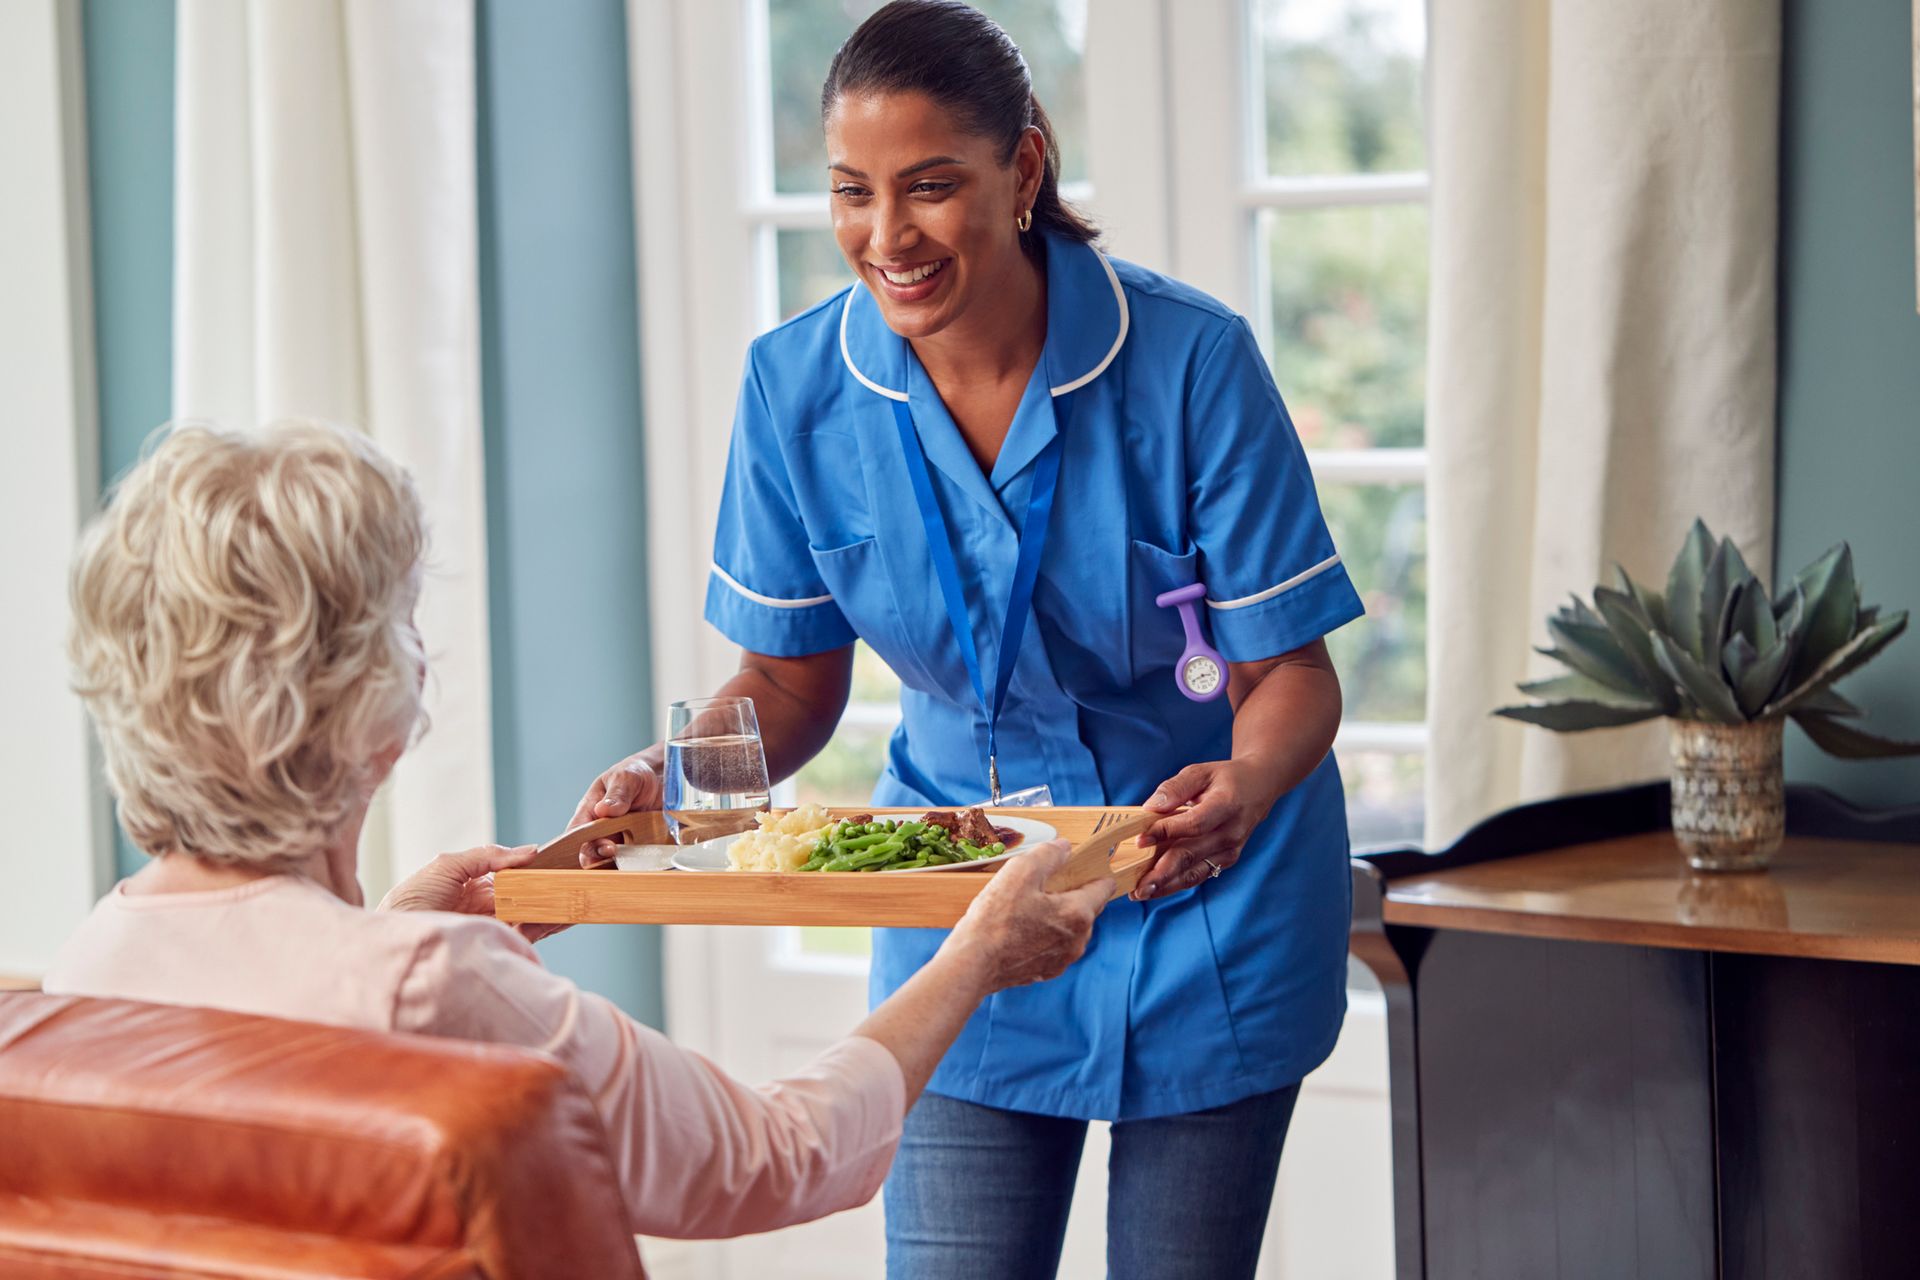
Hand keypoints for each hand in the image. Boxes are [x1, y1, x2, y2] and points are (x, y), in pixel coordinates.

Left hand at [377, 844, 568, 942]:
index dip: (532, 869)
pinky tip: (554, 915)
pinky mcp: (493, 945)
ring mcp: (490, 927)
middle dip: (545, 888)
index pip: (512, 874)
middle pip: (525, 895)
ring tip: (567, 897)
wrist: (397, 937)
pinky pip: (525, 935)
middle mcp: (485, 906)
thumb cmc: (411, 900)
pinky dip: (542, 926)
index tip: (555, 862)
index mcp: (474, 884)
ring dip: (548, 906)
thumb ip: (488, 855)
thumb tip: (529, 850)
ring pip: (529, 915)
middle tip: (568, 879)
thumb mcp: (448, 865)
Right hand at [568, 751, 662, 865]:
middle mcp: (600, 829)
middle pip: (590, 852)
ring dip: (617, 863)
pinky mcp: (635, 846)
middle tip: (615, 852)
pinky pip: (630, 861)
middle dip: (599, 857)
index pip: (577, 833)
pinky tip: (643, 861)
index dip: (585, 844)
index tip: (605, 846)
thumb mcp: (626, 777)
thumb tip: (603, 809)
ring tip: (629, 859)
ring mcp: (618, 839)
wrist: (661, 777)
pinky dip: (635, 864)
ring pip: (609, 861)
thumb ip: (617, 793)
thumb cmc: (634, 774)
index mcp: (590, 811)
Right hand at [939, 840, 1110, 991]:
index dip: (1093, 871)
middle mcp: (1077, 940)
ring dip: (1057, 916)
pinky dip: (1044, 935)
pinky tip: (1020, 928)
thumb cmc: (994, 920)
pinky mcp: (1046, 972)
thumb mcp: (1020, 871)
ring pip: (1071, 928)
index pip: (1104, 887)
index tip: (1078, 866)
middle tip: (1044, 884)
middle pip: (1088, 908)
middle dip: (1072, 894)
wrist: (972, 964)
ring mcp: (1063, 959)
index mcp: (1077, 914)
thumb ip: (1049, 854)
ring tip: (1027, 907)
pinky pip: (1054, 946)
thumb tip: (1065, 847)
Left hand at [1130, 760, 1278, 900]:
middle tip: (1137, 887)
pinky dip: (1175, 883)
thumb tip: (1149, 808)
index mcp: (1226, 805)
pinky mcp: (1226, 860)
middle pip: (1191, 856)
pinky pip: (1198, 874)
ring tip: (1140, 893)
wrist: (1258, 788)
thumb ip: (1175, 788)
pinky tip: (1155, 888)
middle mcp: (1231, 833)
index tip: (1140, 840)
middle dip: (1162, 873)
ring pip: (1194, 872)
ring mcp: (1230, 850)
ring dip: (1166, 886)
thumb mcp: (1200, 772)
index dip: (1166, 833)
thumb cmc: (1224, 779)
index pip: (1193, 824)